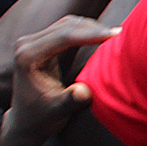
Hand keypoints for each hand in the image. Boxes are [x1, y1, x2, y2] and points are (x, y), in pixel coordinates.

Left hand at [0, 16, 117, 145]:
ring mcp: (33, 42)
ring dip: (91, 27)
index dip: (90, 34)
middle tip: (120, 34)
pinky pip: (66, 29)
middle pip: (66, 26)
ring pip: (67, 24)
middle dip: (94, 28)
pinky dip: (85, 31)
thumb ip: (69, 100)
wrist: (25, 121)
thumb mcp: (56, 112)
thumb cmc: (40, 118)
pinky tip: (102, 36)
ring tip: (115, 35)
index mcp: (27, 57)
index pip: (63, 37)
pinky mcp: (41, 43)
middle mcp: (27, 44)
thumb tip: (84, 92)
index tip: (114, 35)